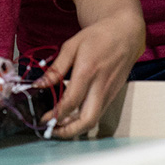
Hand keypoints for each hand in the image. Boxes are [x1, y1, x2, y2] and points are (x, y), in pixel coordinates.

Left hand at [40, 0, 143, 138]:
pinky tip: (73, 115)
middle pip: (87, 120)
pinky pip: (99, 112)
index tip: (43, 118)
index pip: (71, 102)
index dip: (55, 114)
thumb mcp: (72, 46)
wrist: (125, 33)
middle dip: (68, 131)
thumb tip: (39, 85)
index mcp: (88, 71)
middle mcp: (101, 85)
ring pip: (94, 120)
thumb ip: (55, 68)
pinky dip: (84, 119)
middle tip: (53, 130)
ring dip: (76, 128)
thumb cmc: (98, 36)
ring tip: (60, 125)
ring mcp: (109, 92)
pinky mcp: (114, 94)